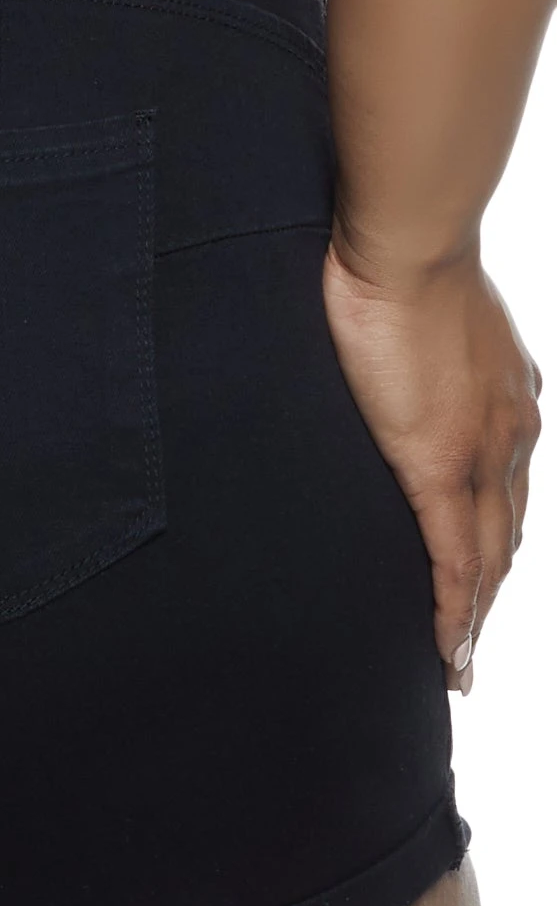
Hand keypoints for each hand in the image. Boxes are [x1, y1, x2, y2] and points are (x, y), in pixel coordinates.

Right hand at [322, 232, 540, 692]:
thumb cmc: (401, 266)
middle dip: (490, 597)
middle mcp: (512, 435)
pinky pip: (456, 557)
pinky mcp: (440, 465)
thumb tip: (392, 383)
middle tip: (469, 650)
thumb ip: (418, 366)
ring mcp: (482, 453)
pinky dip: (456, 608)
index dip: (496, 549)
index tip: (481, 590)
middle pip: (507, 537)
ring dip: (476, 614)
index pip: (507, 495)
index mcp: (509, 402)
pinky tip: (449, 647)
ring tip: (457, 662)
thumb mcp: (420, 326)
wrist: (410, 242)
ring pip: (492, 556)